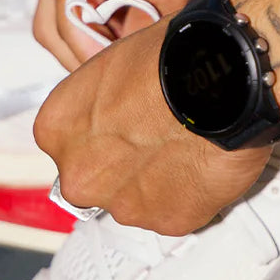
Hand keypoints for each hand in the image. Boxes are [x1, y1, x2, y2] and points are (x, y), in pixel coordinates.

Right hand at [34, 0, 229, 69]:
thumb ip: (159, 4)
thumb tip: (138, 58)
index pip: (63, 11)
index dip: (89, 52)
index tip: (124, 77)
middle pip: (57, 13)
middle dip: (87, 50)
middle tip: (128, 77)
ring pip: (80, 4)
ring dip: (106, 33)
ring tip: (143, 55)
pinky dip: (122, 13)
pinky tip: (151, 27)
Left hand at [34, 19, 270, 234]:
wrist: (221, 80)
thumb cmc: (170, 59)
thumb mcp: (112, 64)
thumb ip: (98, 102)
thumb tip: (114, 109)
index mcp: (57, 130)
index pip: (71, 142)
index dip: (103, 132)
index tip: (125, 125)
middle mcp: (79, 175)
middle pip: (96, 178)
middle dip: (123, 164)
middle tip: (156, 139)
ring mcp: (122, 203)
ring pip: (135, 199)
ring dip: (156, 182)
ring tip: (186, 148)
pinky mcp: (167, 220)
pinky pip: (174, 211)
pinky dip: (188, 194)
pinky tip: (201, 163)